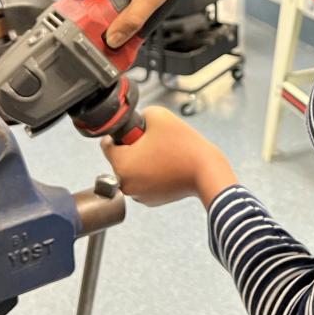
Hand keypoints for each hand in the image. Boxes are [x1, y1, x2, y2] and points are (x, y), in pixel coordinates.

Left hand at [103, 107, 237, 207]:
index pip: (106, 144)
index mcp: (121, 164)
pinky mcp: (151, 200)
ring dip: (143, 161)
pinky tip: (168, 166)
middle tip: (155, 142)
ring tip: (164, 154)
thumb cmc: (183, 146)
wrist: (206, 171)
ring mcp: (138, 195)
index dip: (120, 133)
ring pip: (133, 170)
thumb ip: (140, 113)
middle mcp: (125, 184)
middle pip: (120, 158)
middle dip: (133, 148)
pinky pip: (144, 181)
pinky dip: (152, 174)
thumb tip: (137, 120)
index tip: (137, 132)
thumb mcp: (158, 115)